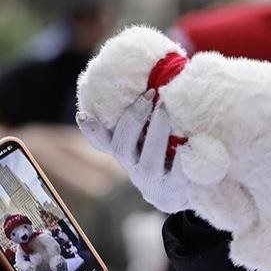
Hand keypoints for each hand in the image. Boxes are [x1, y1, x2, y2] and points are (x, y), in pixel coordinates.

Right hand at [78, 95, 190, 212]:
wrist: (175, 194)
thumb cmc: (159, 155)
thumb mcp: (143, 138)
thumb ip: (142, 117)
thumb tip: (155, 77)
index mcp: (122, 150)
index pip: (100, 141)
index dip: (91, 129)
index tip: (84, 114)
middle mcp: (131, 165)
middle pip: (122, 145)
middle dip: (133, 119)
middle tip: (148, 95)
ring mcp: (151, 178)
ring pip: (149, 158)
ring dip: (156, 132)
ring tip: (165, 110)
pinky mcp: (173, 188)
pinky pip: (177, 174)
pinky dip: (181, 159)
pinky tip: (187, 144)